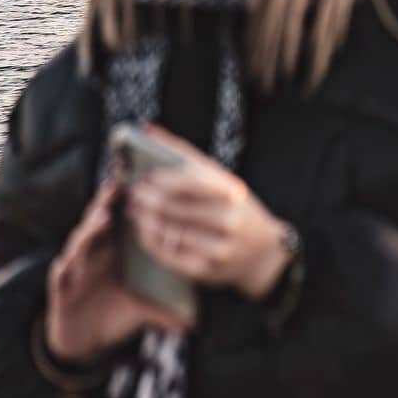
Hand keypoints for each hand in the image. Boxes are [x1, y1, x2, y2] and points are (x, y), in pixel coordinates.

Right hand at [47, 180, 189, 362]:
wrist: (83, 340)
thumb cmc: (114, 313)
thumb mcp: (143, 307)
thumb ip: (166, 307)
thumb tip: (194, 322)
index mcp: (114, 253)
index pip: (121, 224)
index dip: (129, 205)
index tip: (145, 186)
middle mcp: (93, 256)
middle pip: (98, 225)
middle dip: (107, 206)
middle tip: (118, 188)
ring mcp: (76, 270)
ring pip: (80, 244)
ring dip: (91, 231)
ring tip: (105, 218)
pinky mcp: (61, 289)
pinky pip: (62, 275)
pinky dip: (66, 267)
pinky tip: (69, 260)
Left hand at [124, 125, 291, 299]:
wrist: (263, 253)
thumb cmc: (237, 209)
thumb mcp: (224, 181)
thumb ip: (186, 156)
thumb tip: (148, 129)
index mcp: (234, 194)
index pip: (191, 182)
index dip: (163, 179)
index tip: (144, 176)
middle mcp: (229, 220)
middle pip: (175, 208)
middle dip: (148, 200)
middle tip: (133, 194)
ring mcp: (220, 247)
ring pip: (170, 231)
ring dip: (145, 220)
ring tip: (135, 212)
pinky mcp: (208, 269)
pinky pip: (170, 255)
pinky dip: (152, 242)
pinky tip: (144, 233)